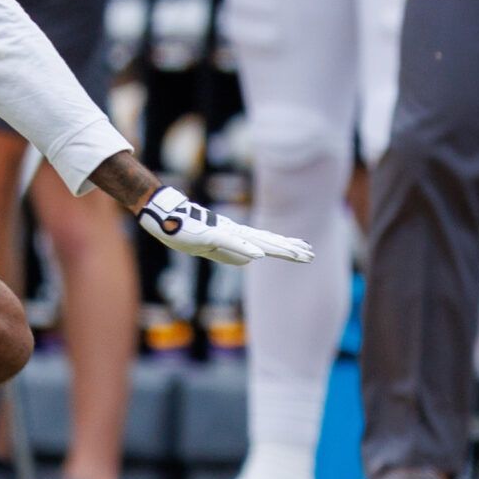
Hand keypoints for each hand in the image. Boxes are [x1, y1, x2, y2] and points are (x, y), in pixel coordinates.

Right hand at [138, 185, 312, 264]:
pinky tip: (260, 255)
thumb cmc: (190, 231)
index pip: (269, 242)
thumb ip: (234, 254)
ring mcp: (226, 233)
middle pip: (268, 241)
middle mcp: (237, 233)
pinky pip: (233, 243)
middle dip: (290, 249)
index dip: (287, 246)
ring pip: (257, 242)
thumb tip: (253, 259)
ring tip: (295, 254)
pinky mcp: (213, 235)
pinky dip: (247, 249)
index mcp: (239, 237)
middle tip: (311, 254)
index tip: (306, 250)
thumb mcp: (215, 248)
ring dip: (276, 248)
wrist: (167, 219)